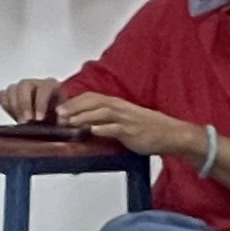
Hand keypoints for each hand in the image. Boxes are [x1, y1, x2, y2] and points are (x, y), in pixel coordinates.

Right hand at [0, 78, 63, 123]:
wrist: (50, 119)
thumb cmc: (58, 117)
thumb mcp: (64, 117)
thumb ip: (62, 118)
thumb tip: (61, 120)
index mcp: (51, 85)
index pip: (43, 89)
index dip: (40, 104)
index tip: (39, 119)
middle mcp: (35, 83)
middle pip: (24, 85)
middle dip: (24, 104)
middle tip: (26, 120)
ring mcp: (21, 87)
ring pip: (12, 89)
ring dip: (14, 106)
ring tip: (19, 120)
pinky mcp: (11, 94)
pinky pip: (3, 95)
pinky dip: (5, 105)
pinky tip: (12, 114)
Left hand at [55, 92, 190, 161]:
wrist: (170, 133)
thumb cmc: (147, 127)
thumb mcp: (124, 120)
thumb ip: (107, 120)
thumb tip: (87, 125)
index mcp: (117, 104)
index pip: (92, 97)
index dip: (75, 101)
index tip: (60, 108)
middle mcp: (120, 108)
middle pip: (94, 102)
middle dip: (75, 107)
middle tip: (59, 114)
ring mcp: (126, 119)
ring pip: (102, 113)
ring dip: (85, 116)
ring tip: (70, 122)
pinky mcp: (132, 131)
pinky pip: (116, 128)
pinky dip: (104, 129)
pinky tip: (93, 131)